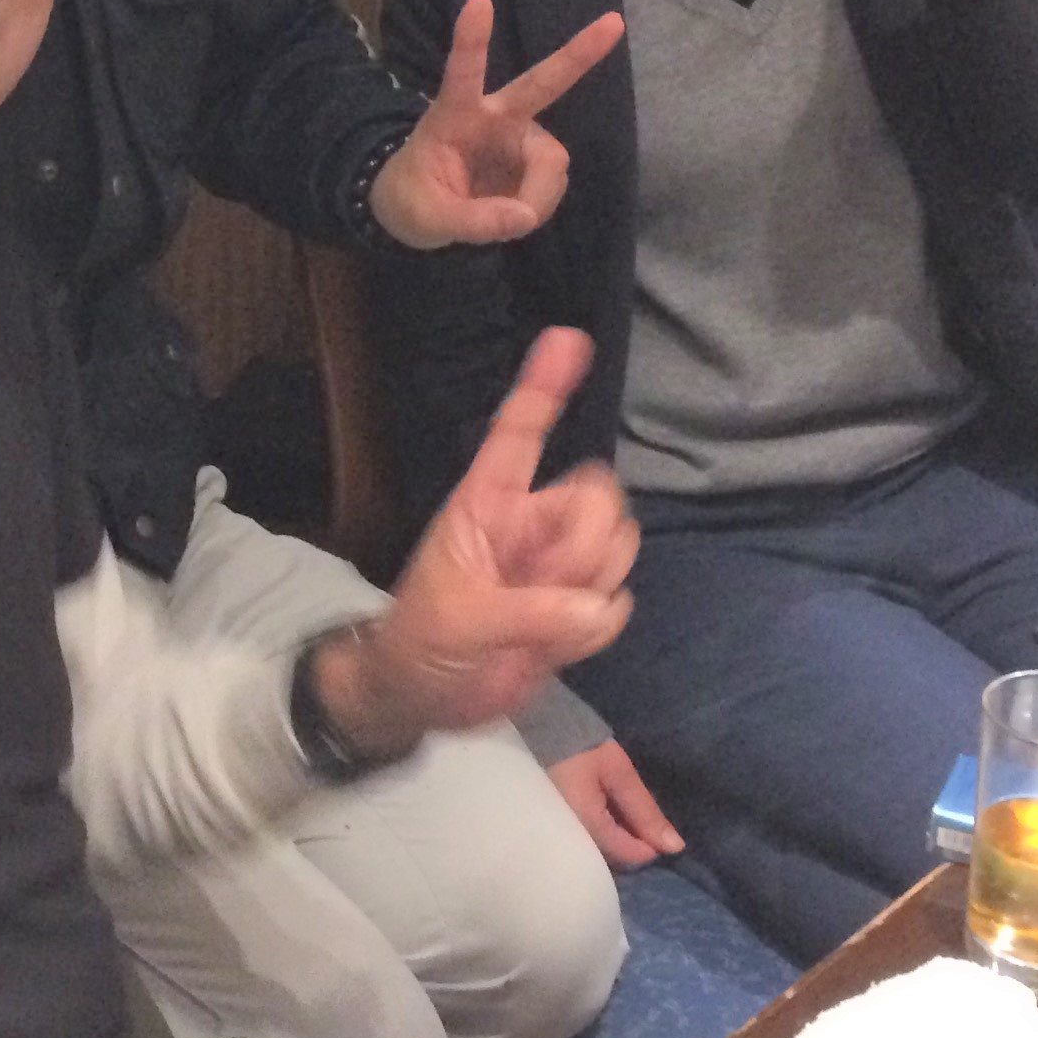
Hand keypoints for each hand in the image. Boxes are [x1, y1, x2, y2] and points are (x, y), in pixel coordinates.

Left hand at [324, 329, 636, 753]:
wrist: (425, 699)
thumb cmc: (419, 642)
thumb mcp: (456, 621)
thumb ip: (527, 613)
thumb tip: (597, 607)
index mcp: (488, 503)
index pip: (519, 433)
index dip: (544, 386)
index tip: (570, 338)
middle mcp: (531, 522)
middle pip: (599, 495)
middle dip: (588, 539)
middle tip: (542, 581)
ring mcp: (557, 565)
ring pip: (618, 546)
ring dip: (592, 585)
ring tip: (539, 620)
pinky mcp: (577, 609)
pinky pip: (617, 602)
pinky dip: (595, 628)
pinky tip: (554, 645)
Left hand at [367, 0, 623, 247]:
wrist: (420, 212)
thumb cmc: (414, 200)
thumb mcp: (427, 218)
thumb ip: (471, 221)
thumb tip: (523, 217)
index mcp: (454, 115)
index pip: (462, 74)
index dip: (472, 41)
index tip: (479, 0)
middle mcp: (495, 116)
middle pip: (541, 83)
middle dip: (578, 54)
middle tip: (614, 22)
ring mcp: (520, 136)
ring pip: (551, 162)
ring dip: (536, 197)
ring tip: (504, 218)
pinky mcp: (535, 159)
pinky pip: (552, 184)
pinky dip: (537, 206)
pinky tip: (514, 212)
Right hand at [548, 739, 683, 869]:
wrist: (541, 730)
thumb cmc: (583, 749)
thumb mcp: (619, 774)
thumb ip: (645, 812)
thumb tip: (676, 847)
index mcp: (587, 826)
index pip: (629, 855)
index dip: (650, 843)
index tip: (653, 822)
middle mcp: (570, 840)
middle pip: (614, 859)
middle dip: (633, 843)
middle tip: (638, 815)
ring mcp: (560, 838)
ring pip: (600, 853)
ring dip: (617, 838)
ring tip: (622, 813)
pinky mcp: (555, 831)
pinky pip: (585, 843)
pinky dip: (601, 833)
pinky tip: (605, 814)